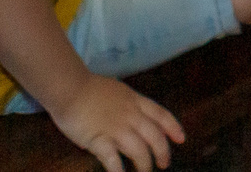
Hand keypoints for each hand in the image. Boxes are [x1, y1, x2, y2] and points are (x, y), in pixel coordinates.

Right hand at [48, 74, 186, 171]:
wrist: (69, 87)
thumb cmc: (89, 88)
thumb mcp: (117, 90)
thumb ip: (128, 103)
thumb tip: (135, 114)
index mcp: (135, 101)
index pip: (161, 115)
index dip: (173, 128)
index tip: (181, 139)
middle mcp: (130, 115)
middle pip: (154, 137)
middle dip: (162, 153)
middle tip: (163, 164)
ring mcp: (116, 128)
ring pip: (139, 151)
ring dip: (144, 165)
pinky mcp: (99, 140)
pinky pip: (113, 160)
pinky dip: (119, 171)